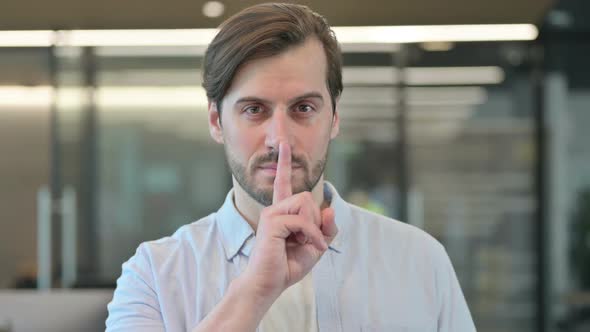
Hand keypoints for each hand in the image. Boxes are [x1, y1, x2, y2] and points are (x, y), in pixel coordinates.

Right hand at [242, 142, 337, 300]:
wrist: (268, 284)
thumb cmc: (287, 266)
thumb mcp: (315, 246)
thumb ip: (326, 228)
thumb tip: (329, 209)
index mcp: (282, 213)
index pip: (283, 183)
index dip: (285, 164)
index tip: (283, 145)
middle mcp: (274, 209)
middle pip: (307, 198)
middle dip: (315, 221)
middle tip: (308, 241)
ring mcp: (271, 214)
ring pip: (305, 204)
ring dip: (312, 228)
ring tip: (304, 244)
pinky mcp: (272, 222)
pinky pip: (302, 221)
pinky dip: (311, 236)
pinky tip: (306, 247)